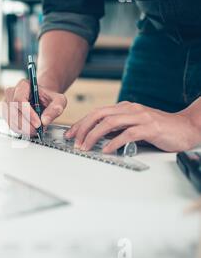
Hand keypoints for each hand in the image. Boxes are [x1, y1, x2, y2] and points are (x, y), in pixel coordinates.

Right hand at [3, 79, 66, 135]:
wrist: (41, 100)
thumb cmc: (48, 98)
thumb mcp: (58, 100)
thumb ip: (55, 108)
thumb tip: (45, 120)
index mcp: (23, 85)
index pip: (20, 99)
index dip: (28, 113)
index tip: (38, 123)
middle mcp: (11, 92)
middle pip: (13, 111)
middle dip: (26, 124)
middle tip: (37, 131)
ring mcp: (6, 103)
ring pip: (10, 119)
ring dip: (23, 129)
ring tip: (35, 131)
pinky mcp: (5, 113)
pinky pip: (9, 124)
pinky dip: (19, 130)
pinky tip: (29, 130)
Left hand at [65, 101, 200, 152]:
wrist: (187, 128)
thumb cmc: (160, 129)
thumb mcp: (134, 125)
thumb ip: (118, 128)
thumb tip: (97, 138)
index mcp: (124, 108)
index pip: (96, 113)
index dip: (81, 123)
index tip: (70, 134)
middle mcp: (130, 109)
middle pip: (99, 115)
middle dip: (82, 128)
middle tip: (74, 142)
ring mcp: (140, 117)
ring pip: (109, 123)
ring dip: (94, 136)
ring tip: (86, 147)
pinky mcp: (150, 128)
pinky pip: (127, 134)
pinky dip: (114, 142)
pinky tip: (107, 150)